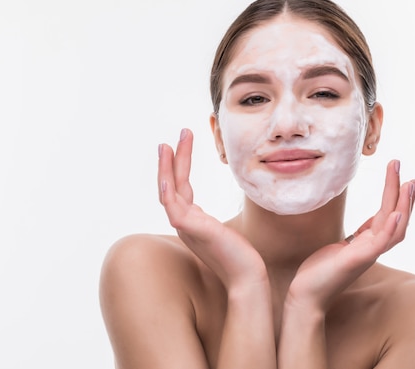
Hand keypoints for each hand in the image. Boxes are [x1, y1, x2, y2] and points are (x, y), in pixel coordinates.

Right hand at [158, 128, 267, 289]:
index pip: (181, 187)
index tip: (182, 142)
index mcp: (192, 221)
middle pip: (172, 185)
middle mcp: (185, 223)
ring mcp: (185, 228)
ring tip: (168, 145)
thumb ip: (214, 222)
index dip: (180, 164)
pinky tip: (167, 176)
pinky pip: (173, 208)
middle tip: (177, 134)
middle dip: (173, 159)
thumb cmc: (242, 257)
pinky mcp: (191, 231)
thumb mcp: (226, 231)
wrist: (248, 279)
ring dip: (166, 168)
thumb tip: (215, 216)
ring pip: (168, 192)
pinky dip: (167, 191)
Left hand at [286, 159, 414, 311]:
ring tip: (408, 184)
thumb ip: (359, 236)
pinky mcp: (357, 260)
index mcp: (368, 242)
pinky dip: (390, 228)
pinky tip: (395, 213)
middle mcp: (372, 248)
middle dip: (404, 196)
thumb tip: (371, 222)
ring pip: (394, 228)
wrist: (307, 295)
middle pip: (397, 218)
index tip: (401, 176)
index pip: (389, 216)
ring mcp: (367, 254)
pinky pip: (379, 243)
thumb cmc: (321, 272)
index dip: (396, 197)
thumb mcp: (342, 246)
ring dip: (403, 205)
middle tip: (412, 175)